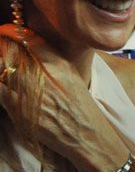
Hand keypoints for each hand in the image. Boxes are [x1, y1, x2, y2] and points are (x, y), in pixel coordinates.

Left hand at [0, 29, 122, 171]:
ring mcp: (33, 92)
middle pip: (11, 52)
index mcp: (62, 65)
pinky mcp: (20, 110)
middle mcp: (47, 75)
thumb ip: (56, 65)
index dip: (11, 32)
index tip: (4, 31)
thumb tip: (35, 50)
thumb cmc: (83, 112)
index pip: (31, 39)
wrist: (89, 139)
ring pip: (1, 69)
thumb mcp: (75, 81)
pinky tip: (0, 84)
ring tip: (0, 69)